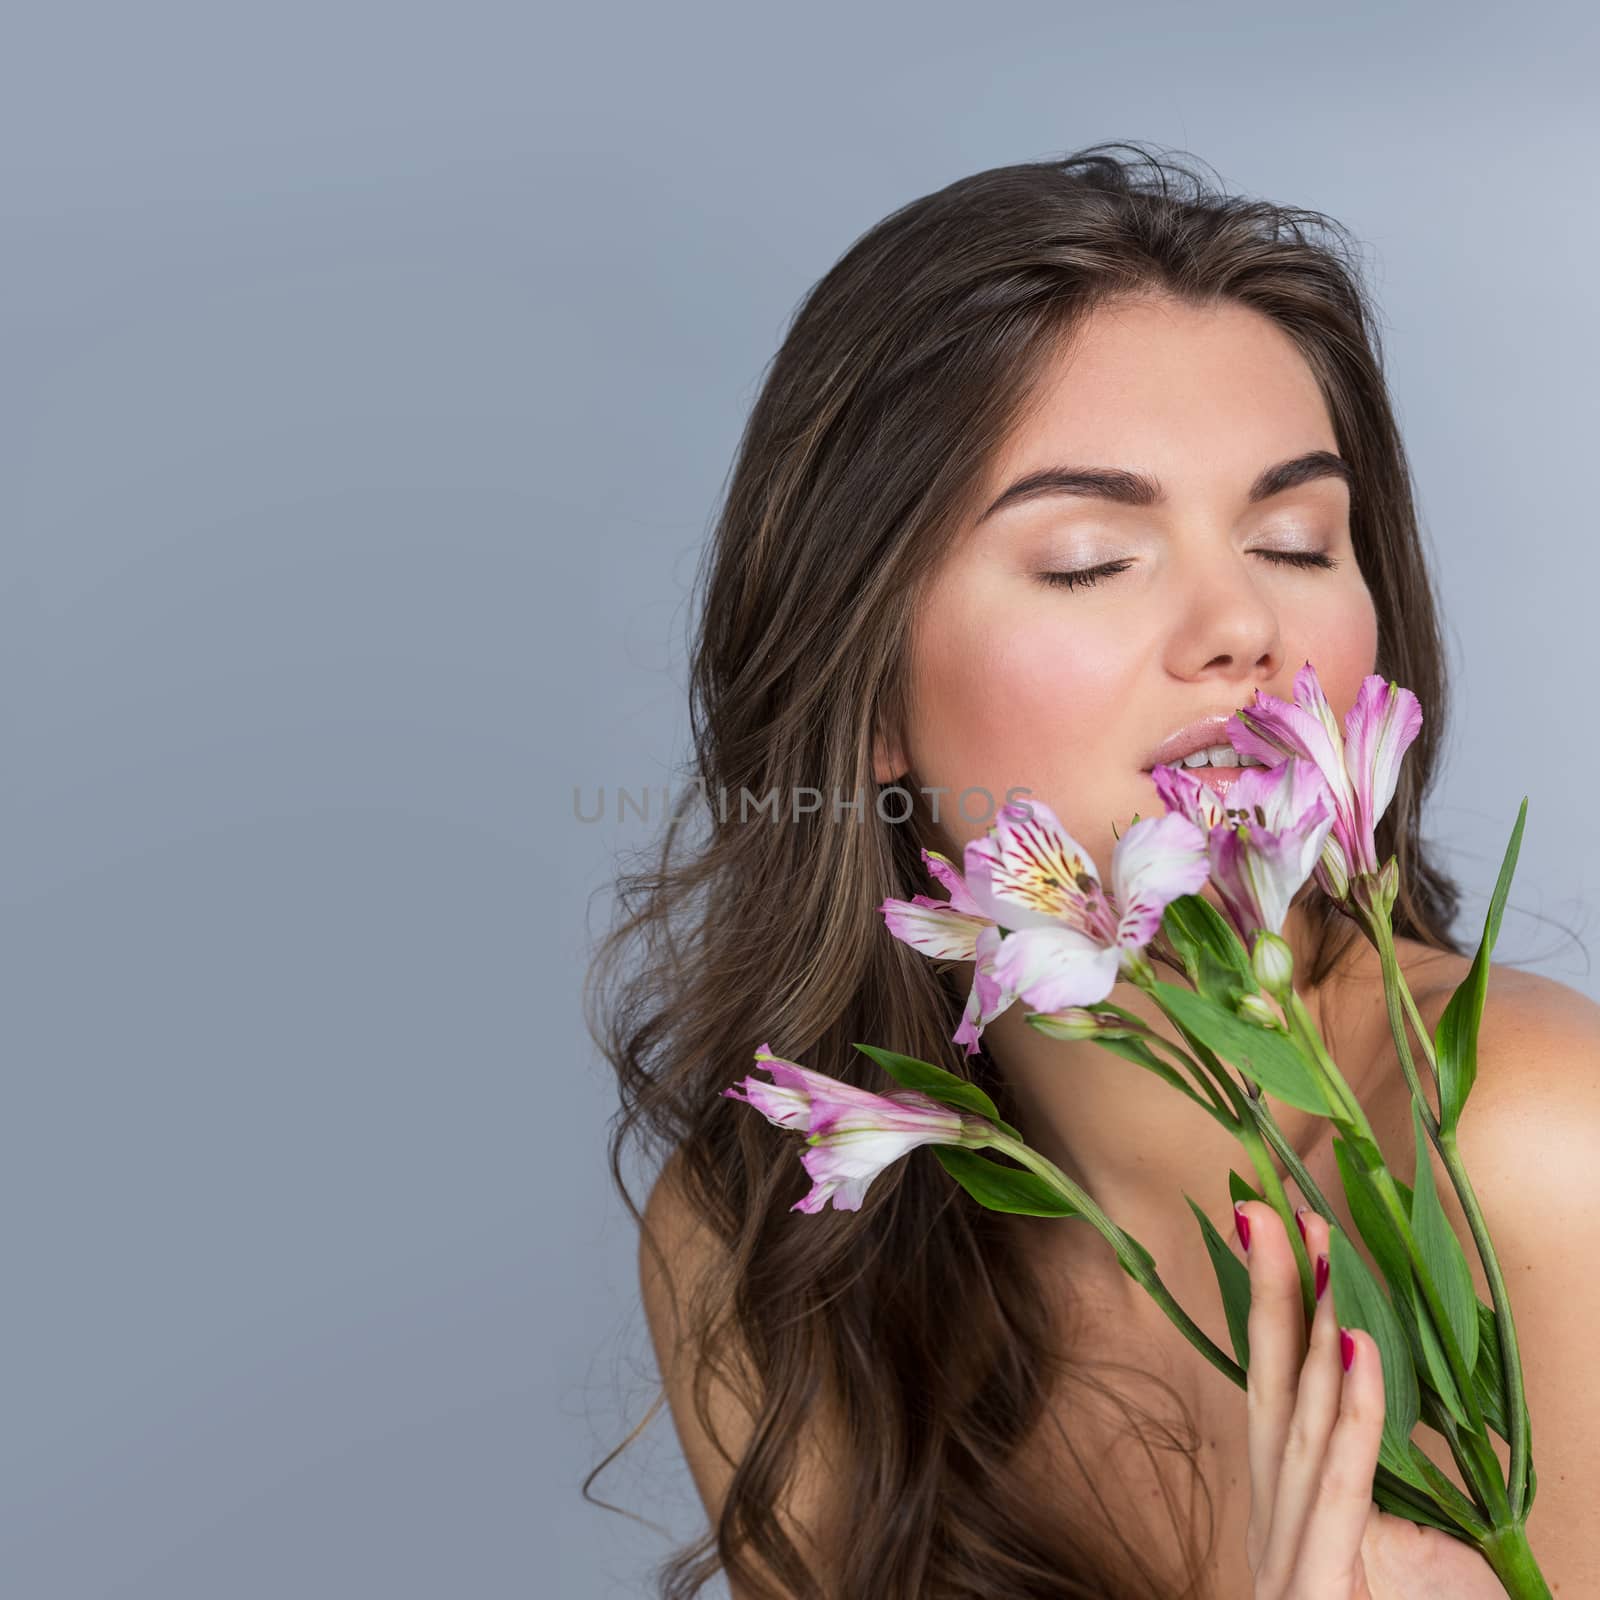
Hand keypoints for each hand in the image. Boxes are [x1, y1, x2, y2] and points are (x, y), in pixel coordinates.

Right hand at [1234, 1200, 1507, 1597]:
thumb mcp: (1412, 1557)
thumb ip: (1386, 1481)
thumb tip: (1381, 1393)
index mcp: (1290, 1514)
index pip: (1273, 1389)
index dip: (1271, 1305)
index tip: (1271, 1222)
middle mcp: (1277, 1528)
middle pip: (1266, 1385)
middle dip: (1268, 1290)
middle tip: (1265, 1203)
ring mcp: (1293, 1562)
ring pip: (1297, 1419)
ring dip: (1310, 1325)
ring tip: (1319, 1248)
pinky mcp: (1323, 1588)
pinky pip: (1341, 1484)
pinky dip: (1351, 1410)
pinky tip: (1354, 1346)